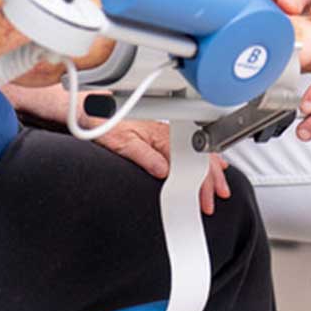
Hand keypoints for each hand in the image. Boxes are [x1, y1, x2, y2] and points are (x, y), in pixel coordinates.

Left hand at [89, 117, 232, 215]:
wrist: (92, 109)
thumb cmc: (105, 124)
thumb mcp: (123, 143)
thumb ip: (145, 157)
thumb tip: (165, 171)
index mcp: (162, 135)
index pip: (190, 163)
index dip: (200, 183)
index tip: (204, 200)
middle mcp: (168, 132)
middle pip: (198, 157)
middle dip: (210, 180)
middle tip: (212, 201)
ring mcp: (167, 132)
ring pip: (197, 152)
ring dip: (210, 170)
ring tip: (218, 187)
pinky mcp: (161, 133)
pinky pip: (190, 147)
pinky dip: (204, 158)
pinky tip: (210, 163)